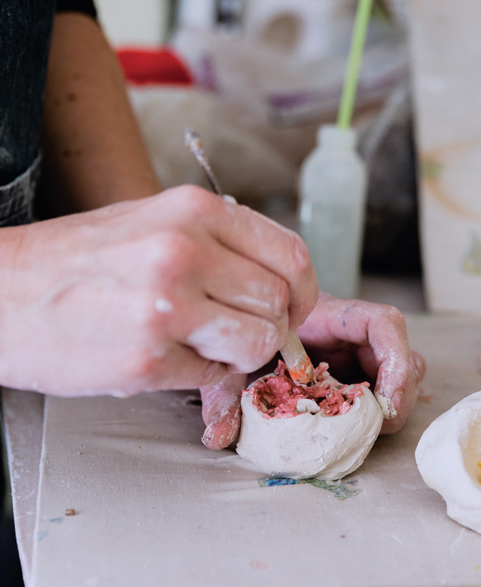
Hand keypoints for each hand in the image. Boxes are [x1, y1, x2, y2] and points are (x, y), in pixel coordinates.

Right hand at [0, 185, 317, 396]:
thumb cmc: (74, 259)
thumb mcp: (150, 222)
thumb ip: (216, 244)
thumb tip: (274, 282)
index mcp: (193, 210)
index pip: (292, 255)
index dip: (301, 292)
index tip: (289, 308)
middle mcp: (185, 251)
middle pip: (280, 303)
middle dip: (268, 327)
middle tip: (237, 333)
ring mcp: (166, 307)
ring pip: (258, 343)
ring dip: (238, 354)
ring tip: (199, 345)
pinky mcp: (146, 359)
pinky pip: (212, 376)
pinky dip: (199, 375)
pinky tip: (163, 357)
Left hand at [200, 292, 425, 448]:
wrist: (239, 325)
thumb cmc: (243, 334)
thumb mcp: (232, 362)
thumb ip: (224, 393)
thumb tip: (218, 437)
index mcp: (329, 317)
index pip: (384, 323)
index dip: (396, 360)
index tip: (384, 401)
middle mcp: (350, 335)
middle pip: (401, 355)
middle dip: (398, 394)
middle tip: (377, 426)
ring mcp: (355, 356)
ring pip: (397, 376)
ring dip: (389, 405)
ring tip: (363, 429)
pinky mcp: (353, 376)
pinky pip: (380, 392)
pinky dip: (373, 414)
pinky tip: (351, 429)